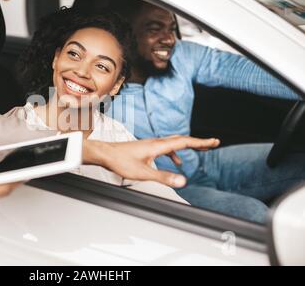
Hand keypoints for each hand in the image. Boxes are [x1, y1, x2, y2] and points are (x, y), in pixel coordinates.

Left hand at [83, 136, 219, 187]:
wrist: (105, 153)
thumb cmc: (120, 161)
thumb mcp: (143, 173)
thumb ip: (164, 177)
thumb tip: (182, 180)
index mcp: (158, 146)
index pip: (184, 142)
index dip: (201, 142)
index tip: (214, 141)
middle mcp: (156, 142)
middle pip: (182, 140)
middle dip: (198, 142)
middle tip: (212, 144)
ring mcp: (151, 144)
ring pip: (174, 143)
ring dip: (188, 147)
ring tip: (199, 151)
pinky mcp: (146, 148)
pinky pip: (166, 148)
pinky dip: (175, 153)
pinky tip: (175, 162)